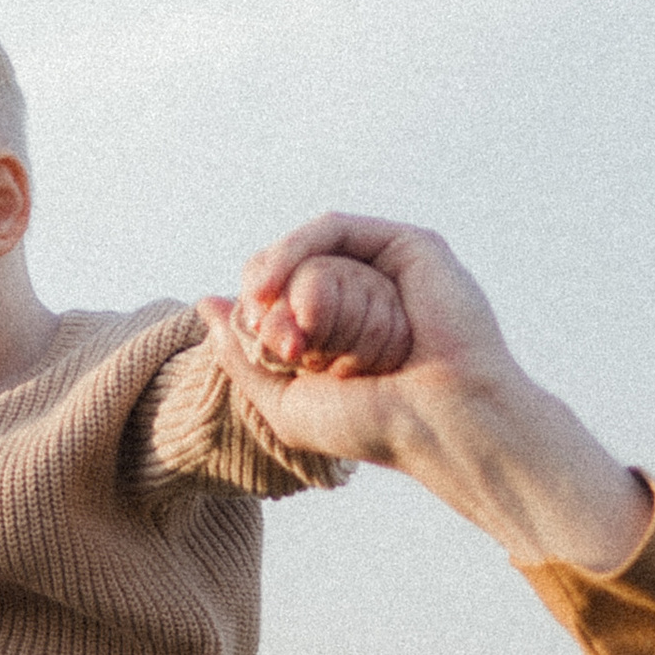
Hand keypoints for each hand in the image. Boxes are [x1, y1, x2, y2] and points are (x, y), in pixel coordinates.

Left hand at [199, 216, 649, 569]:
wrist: (448, 423)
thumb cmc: (377, 425)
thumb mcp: (284, 403)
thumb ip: (241, 355)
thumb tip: (207, 302)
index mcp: (341, 332)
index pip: (275, 299)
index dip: (250, 311)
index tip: (255, 344)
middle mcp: (364, 296)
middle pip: (286, 269)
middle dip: (261, 293)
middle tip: (272, 335)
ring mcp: (389, 270)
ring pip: (307, 248)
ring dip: (274, 271)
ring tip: (269, 305)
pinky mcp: (411, 247)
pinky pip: (336, 229)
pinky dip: (296, 248)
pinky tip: (277, 282)